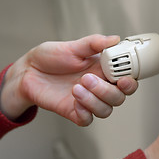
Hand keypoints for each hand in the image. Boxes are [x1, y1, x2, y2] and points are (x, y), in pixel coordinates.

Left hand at [0, 34, 137, 125]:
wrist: (28, 71)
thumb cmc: (51, 57)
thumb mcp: (72, 47)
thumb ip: (94, 43)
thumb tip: (114, 39)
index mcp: (103, 70)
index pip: (127, 80)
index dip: (130, 83)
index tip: (123, 79)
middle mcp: (99, 87)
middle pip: (119, 98)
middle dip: (106, 91)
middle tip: (87, 78)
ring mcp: (87, 100)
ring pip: (106, 110)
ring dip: (94, 100)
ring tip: (76, 87)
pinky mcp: (74, 111)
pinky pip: (87, 120)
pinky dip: (84, 112)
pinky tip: (74, 101)